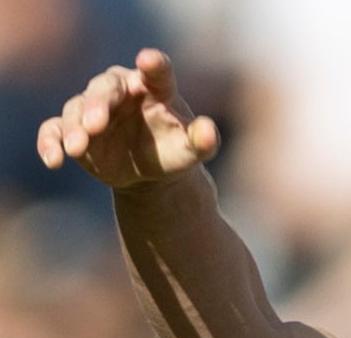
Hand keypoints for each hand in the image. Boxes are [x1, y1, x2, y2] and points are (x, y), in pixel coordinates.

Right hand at [36, 48, 218, 188]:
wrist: (150, 173)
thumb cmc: (174, 151)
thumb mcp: (193, 150)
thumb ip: (203, 140)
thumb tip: (209, 131)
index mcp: (155, 87)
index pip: (157, 71)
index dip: (153, 65)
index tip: (148, 60)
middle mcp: (121, 91)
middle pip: (105, 88)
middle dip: (98, 104)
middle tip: (96, 124)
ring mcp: (93, 108)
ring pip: (76, 107)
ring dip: (74, 126)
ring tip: (78, 148)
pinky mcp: (73, 129)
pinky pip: (54, 129)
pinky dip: (50, 142)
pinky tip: (54, 161)